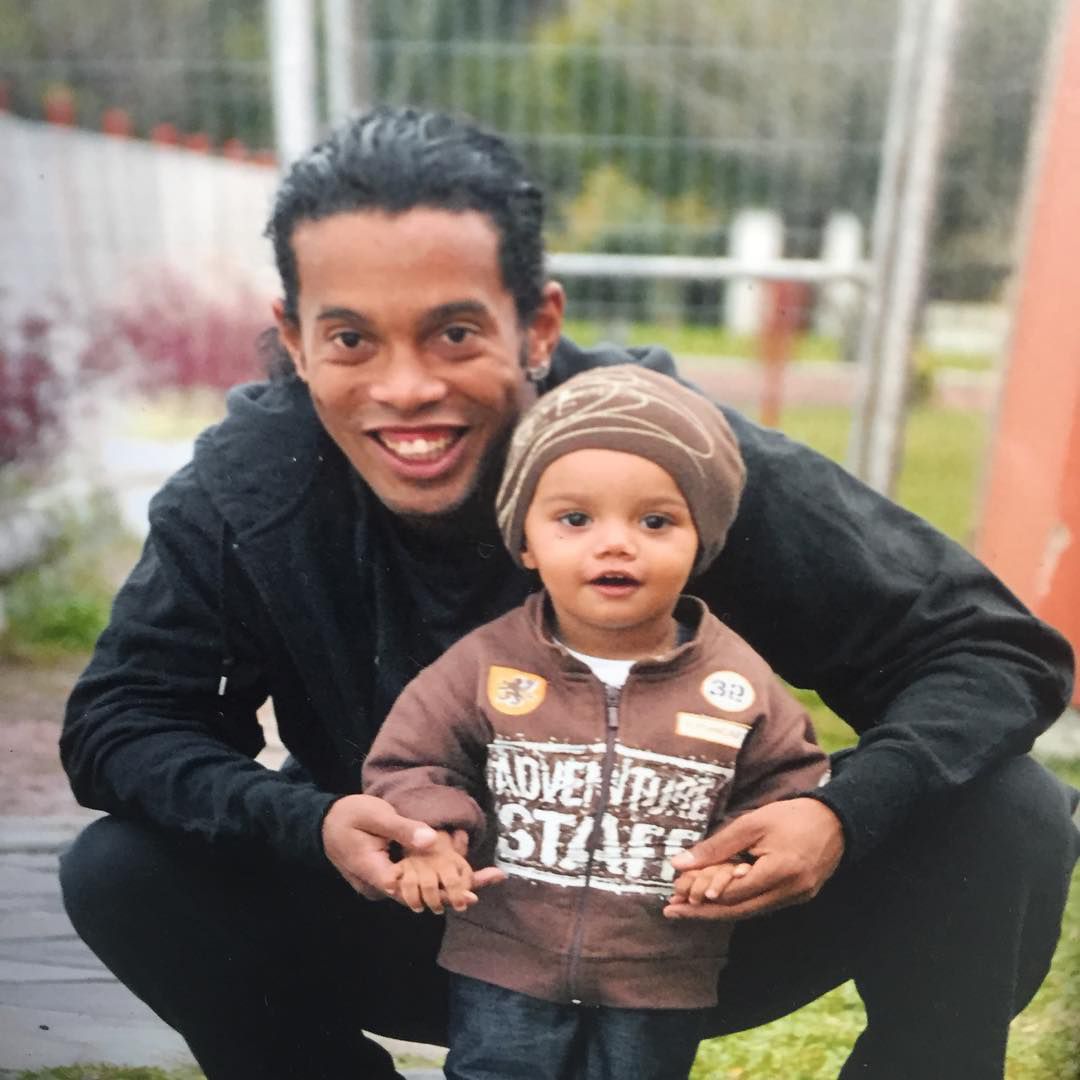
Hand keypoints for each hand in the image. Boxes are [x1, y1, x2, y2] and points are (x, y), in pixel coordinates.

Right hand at [322, 794, 504, 900]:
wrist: (324, 824)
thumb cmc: (348, 816)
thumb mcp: (375, 815)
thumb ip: (402, 829)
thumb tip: (431, 841)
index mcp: (377, 874)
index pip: (416, 892)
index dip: (444, 893)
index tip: (472, 894)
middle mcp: (383, 887)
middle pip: (426, 895)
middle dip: (460, 889)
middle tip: (495, 878)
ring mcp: (387, 884)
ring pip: (425, 888)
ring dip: (453, 881)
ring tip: (490, 874)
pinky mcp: (393, 876)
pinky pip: (419, 878)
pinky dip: (440, 872)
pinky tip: (465, 863)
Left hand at [663, 799, 843, 921]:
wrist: (837, 820)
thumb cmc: (792, 816)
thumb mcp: (751, 824)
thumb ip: (716, 847)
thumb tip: (680, 864)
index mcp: (781, 872)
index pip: (733, 893)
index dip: (703, 895)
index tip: (674, 893)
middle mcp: (791, 893)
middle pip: (738, 911)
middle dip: (702, 913)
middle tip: (671, 911)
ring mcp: (796, 898)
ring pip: (749, 912)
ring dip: (717, 910)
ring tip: (686, 907)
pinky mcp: (798, 897)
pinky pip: (761, 905)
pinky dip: (737, 903)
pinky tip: (716, 899)